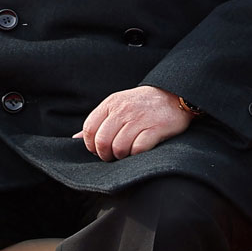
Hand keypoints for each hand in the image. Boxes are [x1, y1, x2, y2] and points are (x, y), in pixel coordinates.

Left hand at [75, 86, 190, 159]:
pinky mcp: (157, 128)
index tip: (99, 148)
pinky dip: (136, 154)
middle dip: (105, 154)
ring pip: (119, 148)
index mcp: (112, 103)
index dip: (91, 144)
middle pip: (103, 141)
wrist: (176, 95)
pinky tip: (140, 149)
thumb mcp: (118, 105)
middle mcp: (125, 110)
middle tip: (112, 155)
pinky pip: (138, 149)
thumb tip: (75, 138)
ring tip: (126, 152)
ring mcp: (141, 119)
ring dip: (121, 155)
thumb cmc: (143, 104)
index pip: (89, 129)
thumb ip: (98, 121)